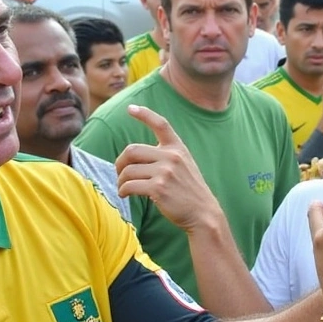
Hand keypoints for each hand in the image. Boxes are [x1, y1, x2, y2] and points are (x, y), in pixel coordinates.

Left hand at [115, 105, 221, 232]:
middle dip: (120, 162)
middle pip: (132, 150)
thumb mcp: (184, 165)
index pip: (161, 124)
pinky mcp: (158, 188)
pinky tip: (125, 195)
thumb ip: (165, 156)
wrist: (203, 213)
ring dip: (121, 180)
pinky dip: (123, 191)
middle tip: (119, 173)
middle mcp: (171, 156)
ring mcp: (165, 172)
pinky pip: (129, 185)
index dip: (144, 114)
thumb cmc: (189, 191)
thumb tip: (134, 155)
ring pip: (128, 170)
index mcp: (178, 148)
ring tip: (123, 188)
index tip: (131, 108)